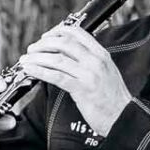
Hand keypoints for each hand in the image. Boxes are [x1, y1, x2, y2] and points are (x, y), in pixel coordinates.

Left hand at [18, 23, 130, 137]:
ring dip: (37, 57)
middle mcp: (95, 61)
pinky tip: (30, 70)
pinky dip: (40, 71)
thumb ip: (89, 61)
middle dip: (43, 44)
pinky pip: (56, 76)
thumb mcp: (105, 73)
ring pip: (57, 59)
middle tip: (31, 49)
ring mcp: (89, 74)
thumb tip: (66, 55)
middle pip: (64, 43)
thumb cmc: (112, 99)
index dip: (57, 31)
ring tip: (25, 60)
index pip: (77, 33)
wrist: (123, 118)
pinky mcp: (81, 89)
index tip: (45, 36)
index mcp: (101, 54)